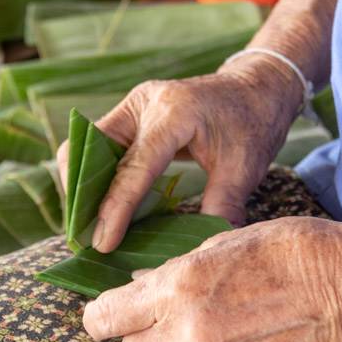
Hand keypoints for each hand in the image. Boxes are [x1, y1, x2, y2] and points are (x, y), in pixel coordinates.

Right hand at [57, 57, 302, 252]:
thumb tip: (199, 253)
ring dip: (86, 185)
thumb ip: (221, 207)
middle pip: (91, 146)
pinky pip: (101, 144)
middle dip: (84, 194)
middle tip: (85, 237)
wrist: (256, 89)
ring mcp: (134, 104)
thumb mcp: (243, 170)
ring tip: (92, 226)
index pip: (133, 166)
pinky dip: (100, 175)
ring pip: (87, 144)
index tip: (102, 243)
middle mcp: (145, 102)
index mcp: (175, 113)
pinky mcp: (131, 113)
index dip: (115, 208)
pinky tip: (108, 205)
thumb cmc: (253, 126)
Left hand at [82, 217, 341, 341]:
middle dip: (138, 333)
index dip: (100, 316)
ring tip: (199, 326)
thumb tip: (137, 288)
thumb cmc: (284, 249)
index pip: (107, 319)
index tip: (105, 313)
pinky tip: (232, 339)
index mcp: (180, 288)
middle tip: (160, 314)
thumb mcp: (217, 243)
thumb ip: (169, 273)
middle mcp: (192, 334)